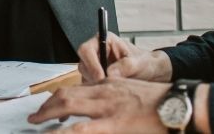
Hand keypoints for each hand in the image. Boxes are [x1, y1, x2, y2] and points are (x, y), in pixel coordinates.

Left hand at [27, 77, 170, 132]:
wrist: (178, 105)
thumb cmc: (159, 102)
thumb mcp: (132, 94)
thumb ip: (114, 99)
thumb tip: (98, 113)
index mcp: (109, 84)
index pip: (76, 88)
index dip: (58, 98)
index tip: (49, 107)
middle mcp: (103, 91)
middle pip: (66, 94)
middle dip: (47, 106)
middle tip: (35, 117)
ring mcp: (107, 107)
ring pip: (67, 105)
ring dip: (48, 114)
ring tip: (37, 124)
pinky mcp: (114, 124)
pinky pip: (82, 130)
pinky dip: (65, 133)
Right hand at [77, 32, 172, 82]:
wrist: (152, 74)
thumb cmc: (145, 63)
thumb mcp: (139, 63)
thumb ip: (126, 66)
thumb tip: (110, 73)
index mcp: (104, 40)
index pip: (87, 49)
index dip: (91, 63)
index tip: (101, 77)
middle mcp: (97, 52)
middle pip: (83, 64)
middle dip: (93, 77)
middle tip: (107, 86)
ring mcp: (95, 66)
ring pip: (85, 76)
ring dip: (96, 85)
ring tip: (113, 89)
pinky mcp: (96, 79)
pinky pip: (90, 86)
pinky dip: (98, 91)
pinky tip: (110, 93)